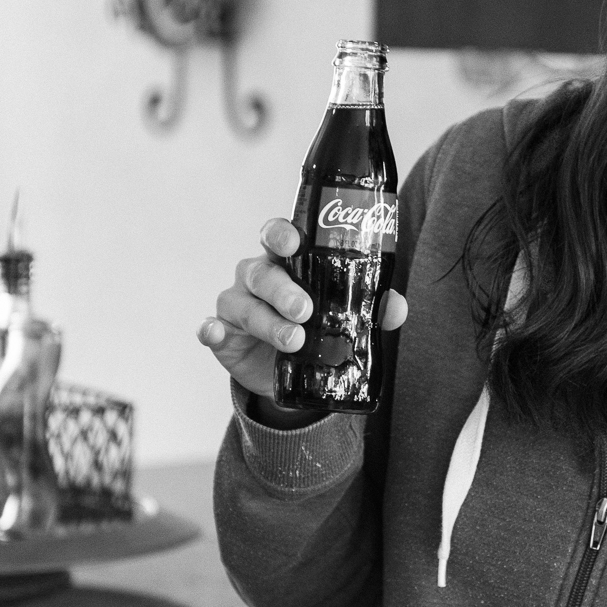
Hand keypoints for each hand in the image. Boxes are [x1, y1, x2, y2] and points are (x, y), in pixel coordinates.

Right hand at [198, 217, 408, 400]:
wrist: (290, 372)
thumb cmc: (316, 327)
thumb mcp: (343, 317)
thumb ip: (370, 307)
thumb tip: (396, 306)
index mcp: (286, 262)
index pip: (278, 236)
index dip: (282, 234)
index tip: (294, 242)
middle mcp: (257, 276)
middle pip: (261, 271)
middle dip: (283, 289)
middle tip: (305, 310)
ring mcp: (236, 303)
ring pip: (242, 303)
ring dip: (266, 320)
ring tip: (294, 340)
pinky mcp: (222, 334)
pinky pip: (210, 328)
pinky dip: (210, 329)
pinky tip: (215, 333)